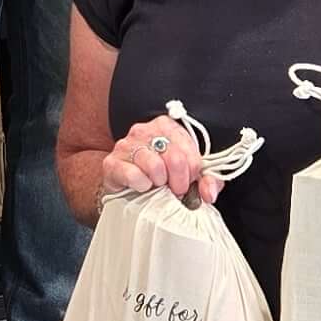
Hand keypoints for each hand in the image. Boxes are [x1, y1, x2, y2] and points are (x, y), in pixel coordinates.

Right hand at [100, 117, 218, 205]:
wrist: (127, 191)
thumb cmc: (161, 179)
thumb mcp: (189, 176)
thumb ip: (206, 181)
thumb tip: (209, 193)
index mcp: (166, 126)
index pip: (189, 149)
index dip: (193, 171)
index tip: (189, 182)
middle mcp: (144, 130)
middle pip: (174, 157)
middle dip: (179, 181)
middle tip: (175, 190)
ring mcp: (125, 145)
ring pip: (154, 165)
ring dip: (160, 183)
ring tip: (157, 186)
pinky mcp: (112, 163)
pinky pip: (133, 175)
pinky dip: (142, 185)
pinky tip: (142, 186)